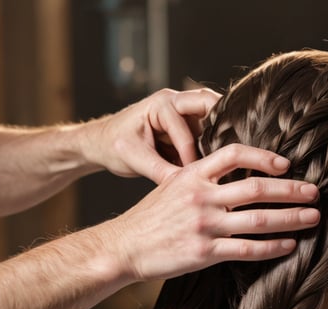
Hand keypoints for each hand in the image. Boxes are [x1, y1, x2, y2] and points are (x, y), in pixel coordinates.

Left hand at [84, 88, 220, 182]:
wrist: (100, 144)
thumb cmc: (111, 145)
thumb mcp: (133, 159)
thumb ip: (159, 171)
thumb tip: (183, 187)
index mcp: (160, 104)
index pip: (184, 126)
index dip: (190, 152)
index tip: (193, 173)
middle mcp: (174, 102)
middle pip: (208, 104)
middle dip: (219, 126)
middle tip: (227, 153)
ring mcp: (181, 113)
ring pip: (210, 120)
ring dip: (215, 139)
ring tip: (220, 164)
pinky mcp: (184, 127)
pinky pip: (203, 134)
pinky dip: (207, 148)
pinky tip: (211, 167)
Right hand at [102, 144, 320, 280]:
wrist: (123, 246)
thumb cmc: (149, 217)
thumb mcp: (170, 185)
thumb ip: (200, 177)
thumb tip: (234, 174)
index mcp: (192, 175)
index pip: (234, 154)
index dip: (264, 156)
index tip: (287, 164)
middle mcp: (200, 196)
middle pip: (256, 187)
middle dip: (291, 190)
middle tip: (315, 192)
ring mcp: (203, 225)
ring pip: (258, 219)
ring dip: (291, 218)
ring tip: (313, 218)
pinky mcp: (204, 252)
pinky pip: (247, 249)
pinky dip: (272, 247)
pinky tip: (290, 245)